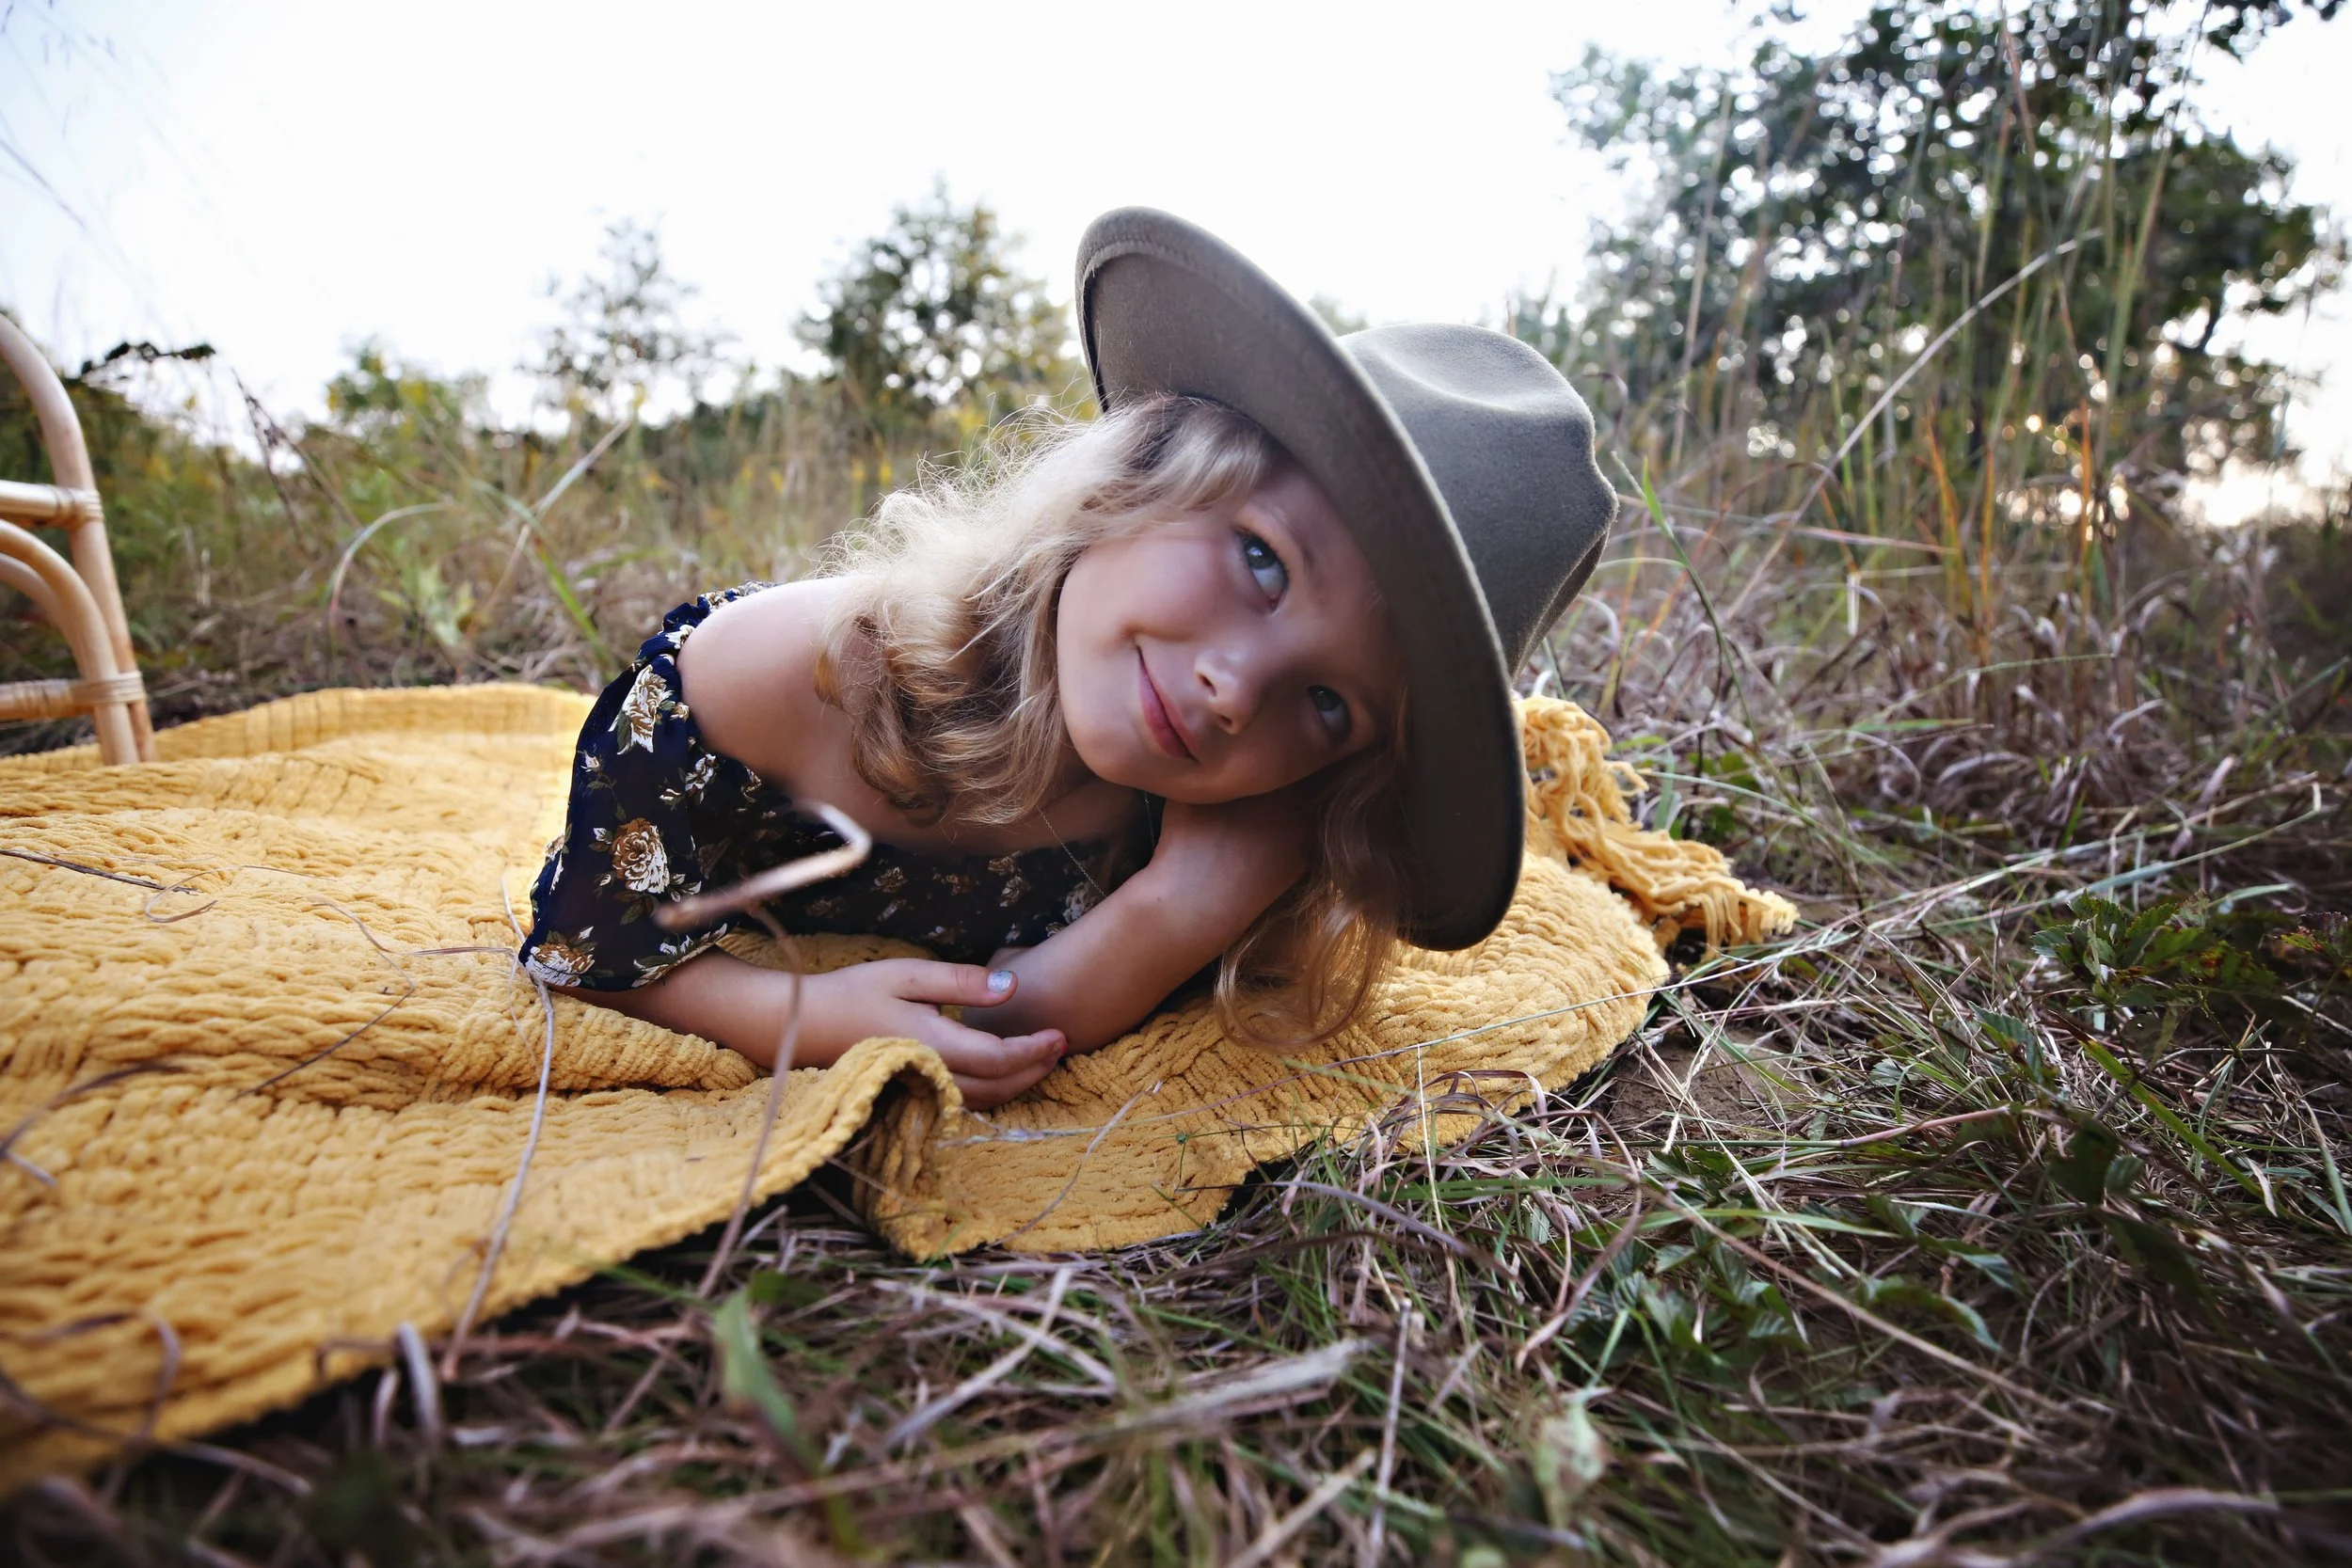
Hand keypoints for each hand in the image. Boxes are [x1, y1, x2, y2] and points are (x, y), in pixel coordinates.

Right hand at [797, 960, 1064, 1108]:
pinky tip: (1005, 1069)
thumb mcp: (909, 975)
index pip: (998, 1058)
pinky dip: (994, 1089)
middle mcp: (930, 1076)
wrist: (805, 1024)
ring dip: (1018, 1083)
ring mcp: (920, 1089)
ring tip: (1042, 1057)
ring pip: (983, 1100)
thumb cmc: (854, 992)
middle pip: (998, 1087)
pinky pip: (965, 1100)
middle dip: (1035, 1069)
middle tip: (1061, 1045)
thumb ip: (962, 983)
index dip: (1034, 1049)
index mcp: (932, 1045)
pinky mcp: (914, 1091)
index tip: (1060, 1032)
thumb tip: (1012, 986)